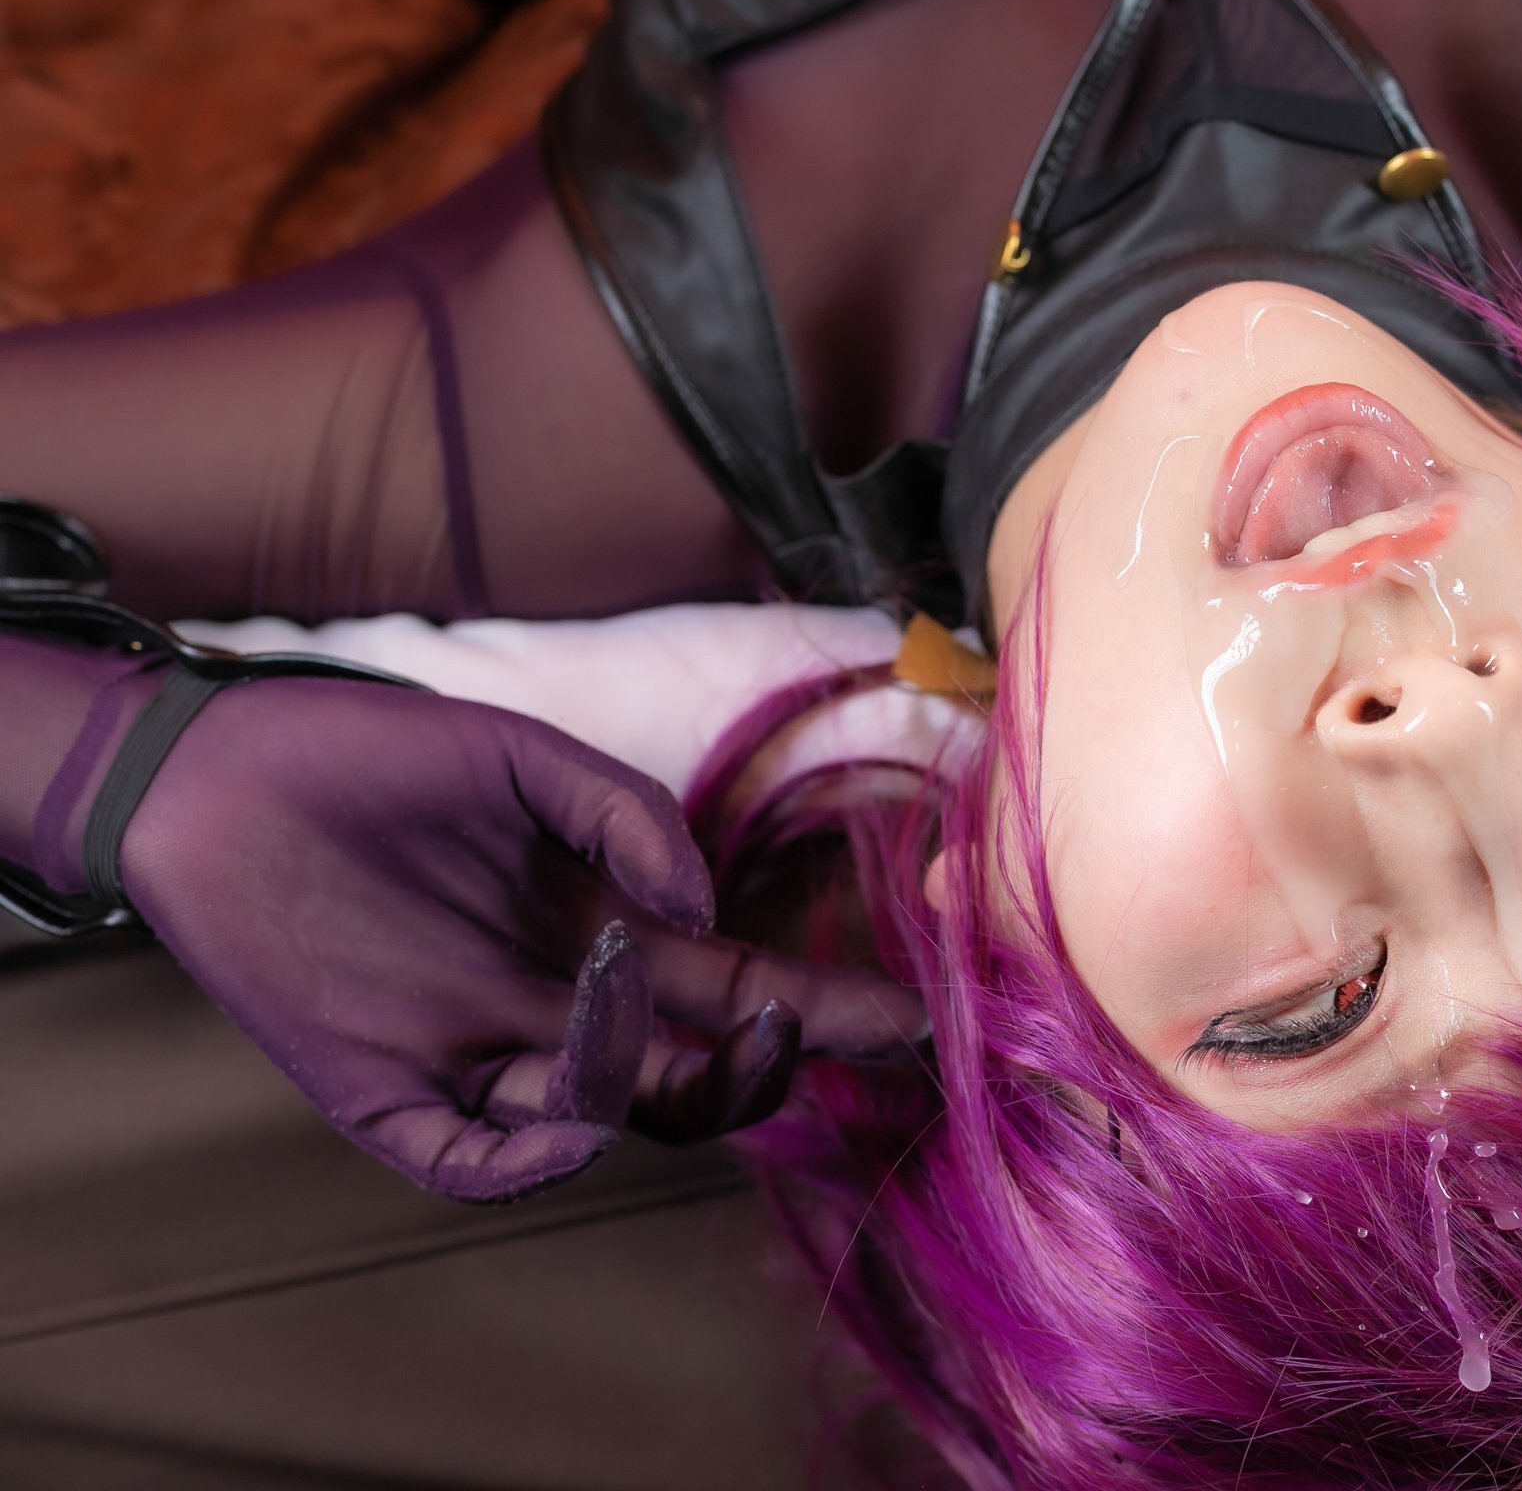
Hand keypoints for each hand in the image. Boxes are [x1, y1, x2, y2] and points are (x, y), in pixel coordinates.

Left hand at [120, 678, 924, 1201]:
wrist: (219, 768)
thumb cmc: (379, 755)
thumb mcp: (531, 759)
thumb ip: (630, 815)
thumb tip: (698, 908)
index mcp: (609, 934)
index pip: (740, 991)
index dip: (825, 1009)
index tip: (906, 1018)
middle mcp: (559, 1009)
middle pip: (692, 1080)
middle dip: (762, 1068)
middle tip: (791, 1026)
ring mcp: (478, 1055)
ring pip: (599, 1120)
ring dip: (636, 1072)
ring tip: (614, 970)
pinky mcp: (386, 1093)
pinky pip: (471, 1163)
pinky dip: (525, 1157)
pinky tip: (557, 1104)